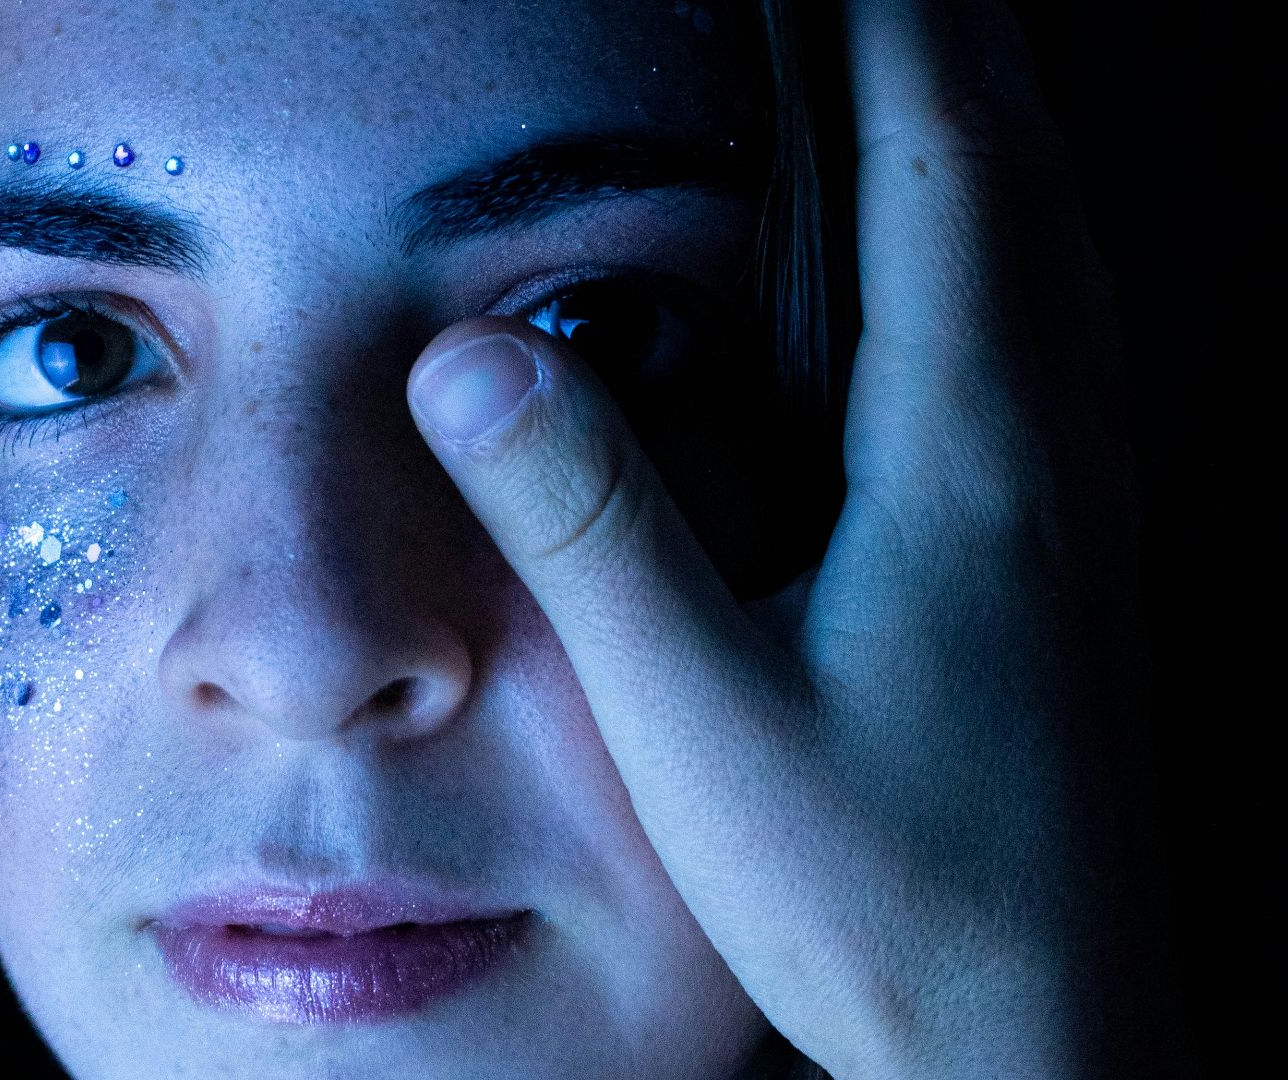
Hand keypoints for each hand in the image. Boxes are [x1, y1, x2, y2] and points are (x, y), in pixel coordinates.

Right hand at [404, 1, 1142, 1076]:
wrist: (1059, 1035)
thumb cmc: (887, 892)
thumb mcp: (703, 722)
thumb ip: (591, 527)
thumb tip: (470, 355)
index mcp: (971, 452)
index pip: (936, 160)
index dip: (878, 19)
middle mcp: (1051, 442)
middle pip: (1011, 164)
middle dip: (934, 33)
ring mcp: (1078, 492)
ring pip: (1047, 236)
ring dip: (977, 114)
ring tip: (905, 48)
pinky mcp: (1070, 546)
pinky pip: (1049, 318)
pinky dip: (1000, 220)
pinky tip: (963, 247)